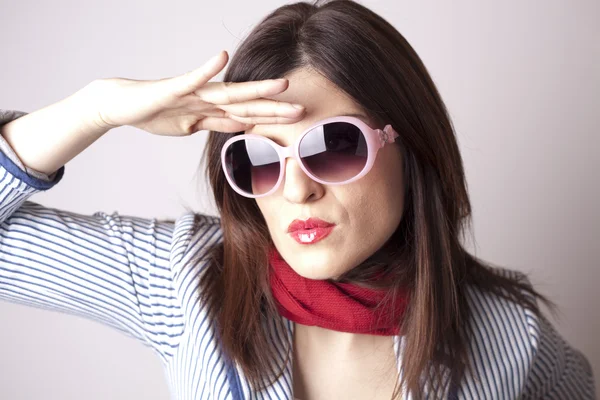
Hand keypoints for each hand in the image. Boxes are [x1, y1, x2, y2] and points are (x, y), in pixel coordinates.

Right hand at [86, 50, 304, 135]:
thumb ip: (217, 123)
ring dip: (255, 89)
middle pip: (246, 104)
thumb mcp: (192, 126)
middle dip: (274, 108)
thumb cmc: (156, 114)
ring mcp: (192, 92)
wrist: (122, 106)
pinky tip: (222, 58)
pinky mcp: (173, 88)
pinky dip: (207, 69)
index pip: (248, 114)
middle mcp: (207, 98)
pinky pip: (192, 78)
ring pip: (228, 92)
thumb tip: (242, 126)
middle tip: (302, 109)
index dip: (273, 117)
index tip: (297, 120)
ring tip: (281, 84)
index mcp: (212, 109)